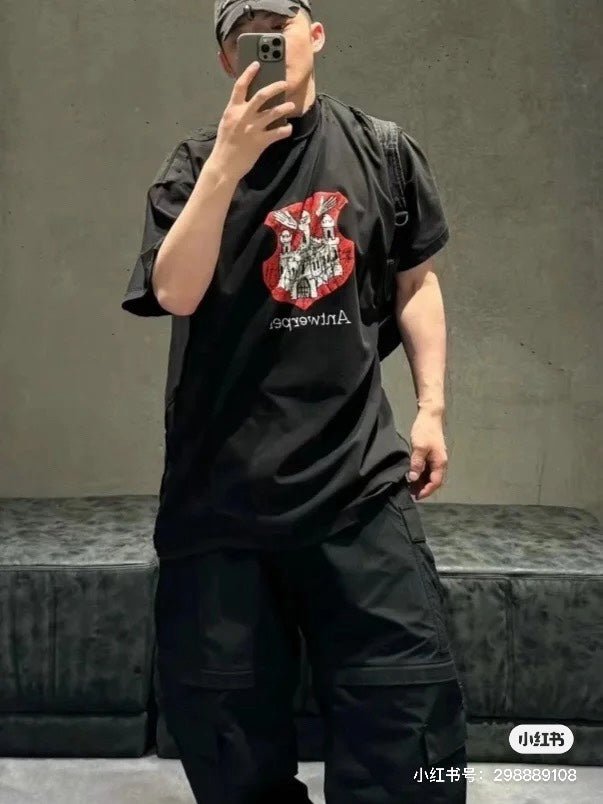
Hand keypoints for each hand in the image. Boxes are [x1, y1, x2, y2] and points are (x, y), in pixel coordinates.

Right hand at [211, 61, 295, 180]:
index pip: (240, 86)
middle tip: (284, 84)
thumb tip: (250, 104)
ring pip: (273, 112)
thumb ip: (237, 112)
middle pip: (262, 95)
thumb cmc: (225, 144)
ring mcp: (252, 128)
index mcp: (232, 110)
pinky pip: (277, 132)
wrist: (224, 164)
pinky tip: (288, 128)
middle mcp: (243, 116)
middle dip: (275, 87)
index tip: (257, 64)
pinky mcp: (260, 141)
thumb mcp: (227, 123)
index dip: (249, 73)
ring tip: (291, 105)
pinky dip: (285, 130)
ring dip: (285, 107)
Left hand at [405, 410, 447, 500]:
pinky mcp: (431, 455)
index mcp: (440, 462)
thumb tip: (413, 478)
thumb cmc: (425, 430)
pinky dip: (421, 475)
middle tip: (410, 493)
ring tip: (410, 487)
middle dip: (423, 488)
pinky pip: (427, 469)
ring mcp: (436, 459)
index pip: (435, 482)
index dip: (426, 491)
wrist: (430, 415)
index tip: (416, 496)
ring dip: (421, 482)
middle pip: (434, 481)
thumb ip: (417, 463)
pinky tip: (412, 476)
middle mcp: (440, 463)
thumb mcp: (419, 447)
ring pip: (430, 476)